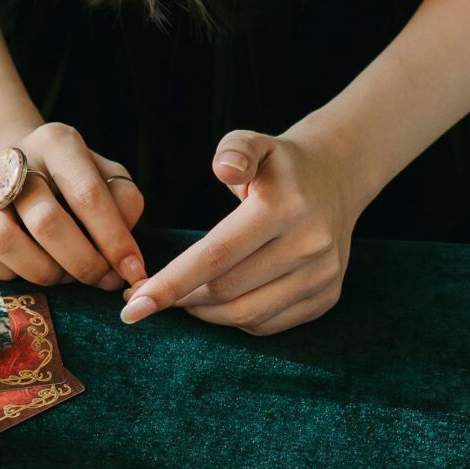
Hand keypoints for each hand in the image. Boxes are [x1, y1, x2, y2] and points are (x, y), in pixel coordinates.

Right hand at [0, 120, 147, 291]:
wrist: (11, 163)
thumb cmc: (70, 180)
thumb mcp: (106, 177)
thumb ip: (124, 204)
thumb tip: (127, 256)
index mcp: (57, 142)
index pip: (88, 195)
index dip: (114, 241)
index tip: (133, 272)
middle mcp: (12, 156)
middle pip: (45, 221)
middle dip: (81, 262)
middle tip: (99, 279)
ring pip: (3, 241)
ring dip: (43, 272)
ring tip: (63, 275)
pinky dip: (6, 273)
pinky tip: (25, 268)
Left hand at [120, 127, 358, 336]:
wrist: (337, 179)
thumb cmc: (279, 166)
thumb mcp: (254, 143)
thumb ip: (234, 150)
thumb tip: (224, 168)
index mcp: (285, 207)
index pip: (216, 255)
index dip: (170, 283)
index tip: (132, 305)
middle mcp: (310, 244)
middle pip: (226, 291)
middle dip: (181, 299)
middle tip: (150, 295)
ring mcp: (322, 275)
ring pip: (247, 315)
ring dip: (205, 314)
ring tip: (184, 298)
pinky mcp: (327, 297)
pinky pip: (268, 325)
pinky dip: (236, 320)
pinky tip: (220, 303)